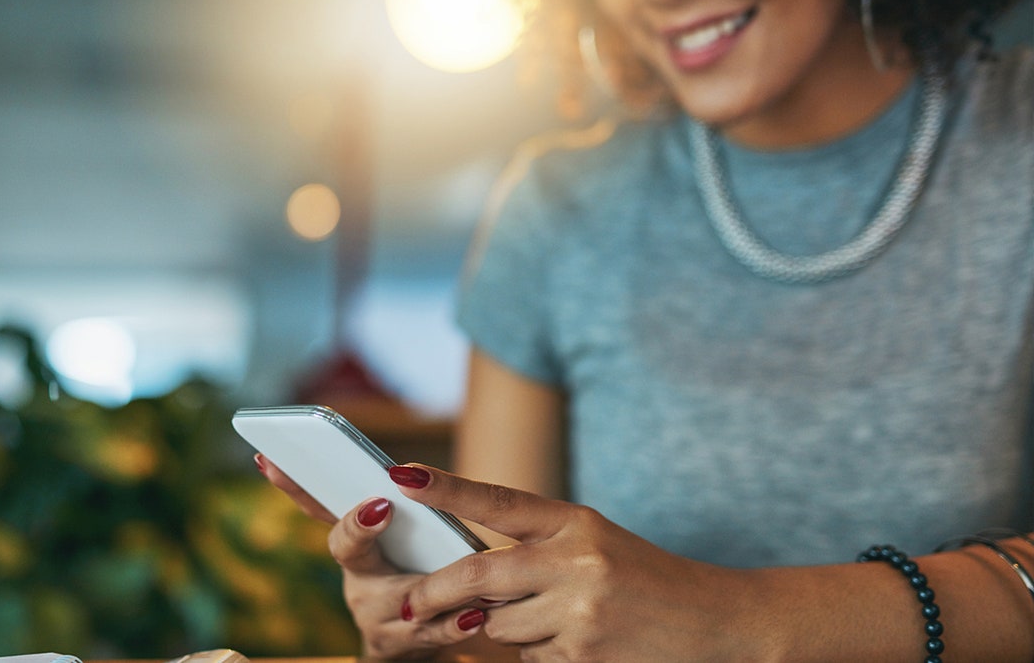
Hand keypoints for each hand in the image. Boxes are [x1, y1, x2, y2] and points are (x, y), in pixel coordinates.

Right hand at [255, 454, 491, 658]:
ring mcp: (374, 615)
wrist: (413, 645)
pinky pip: (430, 633)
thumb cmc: (412, 575)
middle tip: (379, 506)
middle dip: (359, 527)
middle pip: (347, 548)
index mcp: (355, 546)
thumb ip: (394, 508)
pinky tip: (472, 615)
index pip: (316, 506)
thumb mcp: (396, 543)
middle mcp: (357, 579)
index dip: (295, 485)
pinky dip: (453, 625)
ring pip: (399, 596)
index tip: (278, 460)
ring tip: (449, 561)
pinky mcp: (399, 645)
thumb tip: (402, 468)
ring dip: (426, 585)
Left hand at [394, 464, 761, 661]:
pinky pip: (530, 659)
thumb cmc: (649, 581)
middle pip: (480, 575)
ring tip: (554, 620)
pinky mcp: (584, 654)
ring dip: (504, 629)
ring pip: (500, 626)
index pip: (498, 500)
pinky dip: (538, 654)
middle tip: (410, 601)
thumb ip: (538, 552)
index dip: (446, 488)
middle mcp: (576, 560)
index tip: (402, 475)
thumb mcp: (596, 545)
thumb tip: (471, 580)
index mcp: (576, 522)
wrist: (717, 622)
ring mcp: (579, 610)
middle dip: (437, 591)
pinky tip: (578, 643)